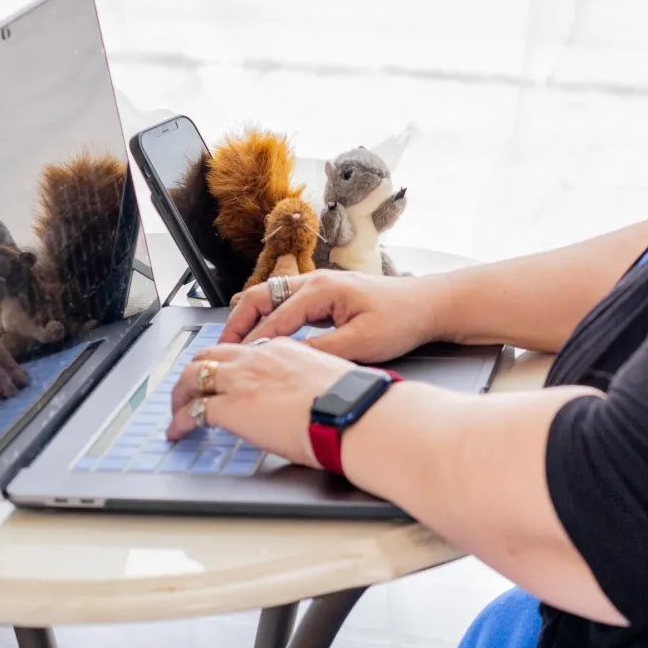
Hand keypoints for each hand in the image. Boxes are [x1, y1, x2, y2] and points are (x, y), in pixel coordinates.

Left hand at [166, 338, 354, 465]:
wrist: (346, 413)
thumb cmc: (346, 401)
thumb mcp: (323, 378)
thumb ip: (304, 379)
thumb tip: (304, 396)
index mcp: (282, 348)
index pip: (243, 350)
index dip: (229, 364)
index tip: (227, 377)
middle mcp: (257, 357)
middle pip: (211, 354)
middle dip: (197, 371)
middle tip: (192, 390)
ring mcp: (241, 379)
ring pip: (194, 375)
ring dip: (181, 393)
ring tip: (178, 410)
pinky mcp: (231, 407)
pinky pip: (192, 412)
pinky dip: (179, 422)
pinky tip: (177, 433)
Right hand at [220, 268, 441, 362]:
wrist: (428, 305)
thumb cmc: (401, 320)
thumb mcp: (362, 342)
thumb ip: (322, 351)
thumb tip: (287, 361)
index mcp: (322, 289)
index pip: (274, 319)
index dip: (252, 345)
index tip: (234, 366)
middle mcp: (316, 281)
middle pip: (261, 296)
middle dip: (237, 323)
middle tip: (220, 352)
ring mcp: (320, 285)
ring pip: (270, 296)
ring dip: (249, 318)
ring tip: (233, 347)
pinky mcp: (326, 295)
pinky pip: (285, 303)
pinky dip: (267, 318)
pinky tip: (264, 340)